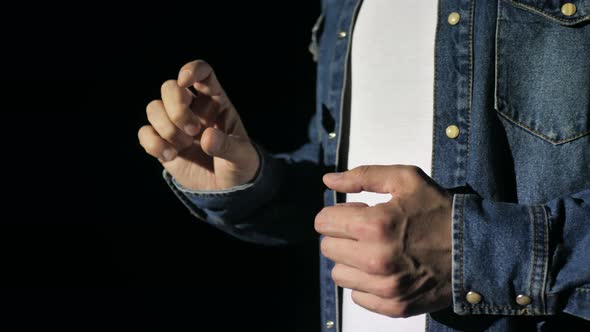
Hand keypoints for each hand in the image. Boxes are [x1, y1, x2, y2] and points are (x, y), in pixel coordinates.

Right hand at [138, 60, 258, 189]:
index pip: (203, 73)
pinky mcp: (162, 143)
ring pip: (153, 108)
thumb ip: (228, 147)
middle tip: (193, 130)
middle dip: (176, 108)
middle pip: (169, 87)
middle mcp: (193, 109)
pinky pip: (144, 133)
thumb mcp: (242, 157)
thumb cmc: (239, 166)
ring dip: (166, 128)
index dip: (191, 70)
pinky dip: (153, 143)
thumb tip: (207, 137)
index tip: (184, 81)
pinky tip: (170, 156)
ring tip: (184, 146)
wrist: (227, 190)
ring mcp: (175, 125)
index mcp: (216, 103)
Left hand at [315, 165, 452, 317]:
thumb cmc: (439, 211)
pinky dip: (366, 283)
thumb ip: (363, 175)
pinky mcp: (394, 306)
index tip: (353, 214)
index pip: (323, 222)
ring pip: (339, 274)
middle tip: (367, 231)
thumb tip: (329, 180)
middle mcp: (375, 260)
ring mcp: (385, 287)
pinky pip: (358, 296)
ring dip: (351, 261)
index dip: (337, 214)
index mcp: (374, 225)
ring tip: (375, 250)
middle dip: (343, 236)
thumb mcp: (405, 179)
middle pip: (328, 247)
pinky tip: (385, 270)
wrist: (475, 248)